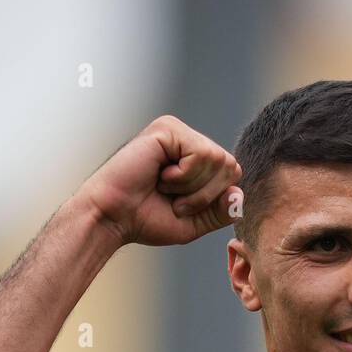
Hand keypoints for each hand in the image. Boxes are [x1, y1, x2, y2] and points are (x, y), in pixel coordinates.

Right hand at [78, 115, 242, 247]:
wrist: (113, 217)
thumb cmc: (146, 219)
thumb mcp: (195, 223)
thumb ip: (221, 211)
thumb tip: (238, 194)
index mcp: (197, 162)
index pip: (233, 177)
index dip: (214, 201)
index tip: (183, 208)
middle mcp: (190, 142)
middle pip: (230, 167)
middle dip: (205, 195)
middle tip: (174, 199)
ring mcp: (179, 132)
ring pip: (218, 160)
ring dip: (193, 188)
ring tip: (165, 187)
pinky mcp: (168, 128)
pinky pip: (201, 155)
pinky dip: (184, 177)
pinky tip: (160, 175)